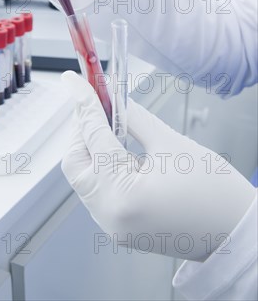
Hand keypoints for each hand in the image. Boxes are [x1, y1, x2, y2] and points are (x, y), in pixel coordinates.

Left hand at [61, 71, 255, 260]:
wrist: (237, 232)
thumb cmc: (213, 191)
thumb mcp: (170, 143)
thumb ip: (132, 117)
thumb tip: (110, 96)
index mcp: (122, 196)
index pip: (91, 136)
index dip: (83, 102)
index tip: (74, 80)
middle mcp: (109, 217)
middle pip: (76, 161)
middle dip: (83, 128)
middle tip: (98, 102)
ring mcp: (113, 225)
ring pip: (85, 175)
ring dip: (93, 145)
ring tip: (112, 121)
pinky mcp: (120, 226)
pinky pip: (98, 189)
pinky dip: (103, 164)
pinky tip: (119, 146)